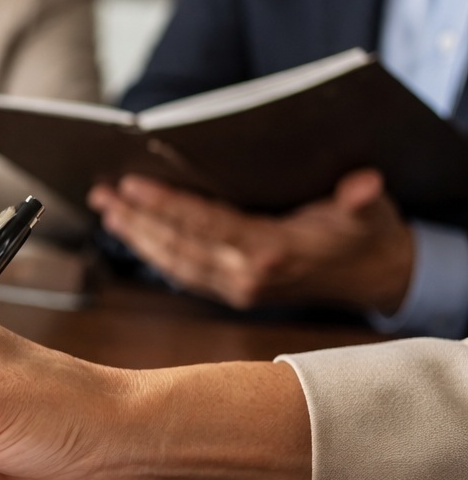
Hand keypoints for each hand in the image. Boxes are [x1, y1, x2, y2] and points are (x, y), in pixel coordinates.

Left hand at [88, 170, 414, 313]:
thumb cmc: (370, 234)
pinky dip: (155, 253)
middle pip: (177, 245)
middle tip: (101, 192)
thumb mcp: (372, 212)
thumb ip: (362, 199)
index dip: (166, 205)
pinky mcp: (233, 294)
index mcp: (273, 253)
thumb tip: (363, 185)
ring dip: (136, 236)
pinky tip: (133, 232)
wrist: (379, 278)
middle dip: (136, 219)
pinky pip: (183, 273)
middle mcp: (248, 277)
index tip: (131, 185)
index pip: (207, 225)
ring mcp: (237, 290)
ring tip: (106, 208)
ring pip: (173, 263)